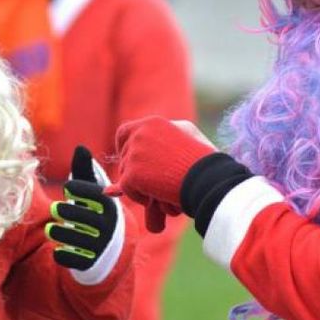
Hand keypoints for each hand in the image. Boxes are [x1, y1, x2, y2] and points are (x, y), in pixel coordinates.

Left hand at [46, 146, 118, 272]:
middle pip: (88, 219)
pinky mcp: (92, 263)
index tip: (68, 186)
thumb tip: (80, 147)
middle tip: (55, 209)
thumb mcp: (94, 193)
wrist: (110, 249)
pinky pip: (77, 260)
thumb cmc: (96, 212)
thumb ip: (86, 172)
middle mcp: (109, 227)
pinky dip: (65, 256)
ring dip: (63, 234)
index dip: (83, 190)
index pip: (98, 197)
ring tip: (50, 229)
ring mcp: (101, 247)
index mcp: (109, 207)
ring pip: (81, 240)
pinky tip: (57, 250)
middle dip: (70, 213)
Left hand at [113, 116, 216, 231]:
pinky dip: (140, 197)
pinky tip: (160, 194)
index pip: (124, 133)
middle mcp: (140, 134)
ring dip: (141, 185)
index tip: (134, 162)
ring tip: (165, 186)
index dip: (125, 148)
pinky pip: (126, 189)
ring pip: (125, 174)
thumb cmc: (203, 163)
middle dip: (136, 172)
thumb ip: (150, 155)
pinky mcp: (133, 173)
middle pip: (124, 157)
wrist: (208, 177)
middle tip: (158, 180)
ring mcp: (135, 153)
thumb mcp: (179, 148)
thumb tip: (110, 184)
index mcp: (152, 123)